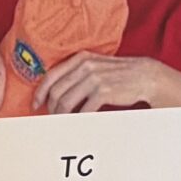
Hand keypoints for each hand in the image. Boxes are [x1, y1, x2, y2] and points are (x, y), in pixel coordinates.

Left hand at [34, 53, 180, 112]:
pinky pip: (83, 110)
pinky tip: (78, 122)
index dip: (40, 92)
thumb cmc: (117, 74)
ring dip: (61, 116)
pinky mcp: (104, 91)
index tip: (36, 104)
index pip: (51, 76)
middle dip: (50, 108)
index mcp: (80, 58)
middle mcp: (85, 66)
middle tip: (51, 117)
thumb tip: (55, 89)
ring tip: (62, 122)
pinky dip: (78, 119)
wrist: (145, 76)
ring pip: (67, 102)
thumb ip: (76, 72)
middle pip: (57, 91)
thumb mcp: (95, 65)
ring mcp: (94, 78)